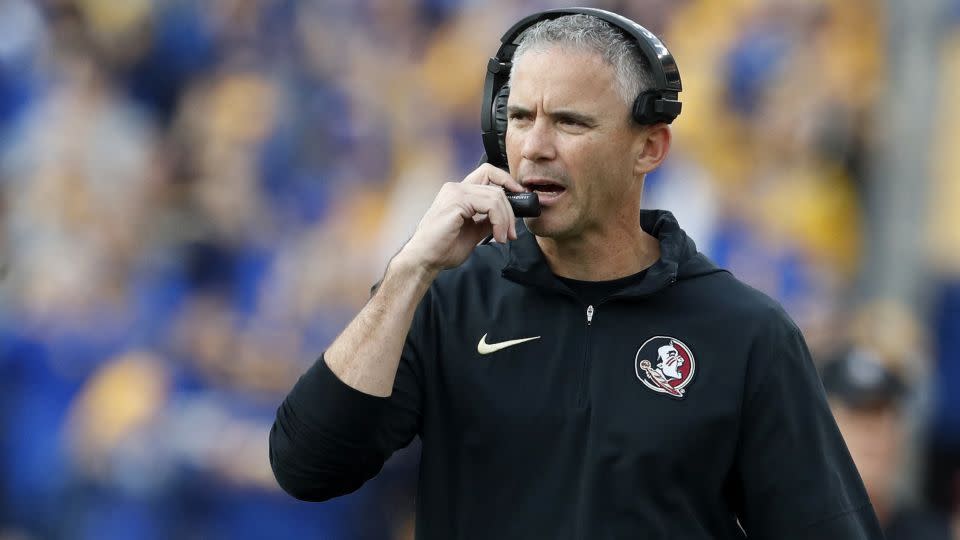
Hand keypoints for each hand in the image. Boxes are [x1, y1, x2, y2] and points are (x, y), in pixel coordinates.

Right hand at [399, 164, 526, 271]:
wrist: (426, 259)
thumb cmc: (444, 248)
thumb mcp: (474, 231)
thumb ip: (488, 220)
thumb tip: (507, 218)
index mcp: (459, 192)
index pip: (488, 173)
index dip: (507, 181)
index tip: (520, 198)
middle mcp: (456, 187)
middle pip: (497, 186)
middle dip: (511, 211)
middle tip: (512, 233)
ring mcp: (455, 192)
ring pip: (496, 196)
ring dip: (506, 220)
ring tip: (504, 238)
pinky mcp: (457, 201)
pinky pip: (490, 205)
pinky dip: (499, 221)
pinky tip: (497, 237)